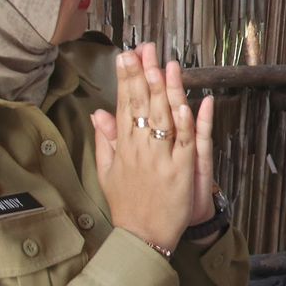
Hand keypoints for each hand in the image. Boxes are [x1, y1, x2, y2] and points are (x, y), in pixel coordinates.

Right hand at [91, 43, 195, 250]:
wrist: (142, 237)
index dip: (125, 79)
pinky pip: (186, 140)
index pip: (123, 105)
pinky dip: (187, 120)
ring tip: (163, 64)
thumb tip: (98, 113)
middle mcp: (140, 149)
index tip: (126, 55)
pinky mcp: (182, 170)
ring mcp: (161, 158)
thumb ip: (105, 141)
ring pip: (163, 117)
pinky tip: (187, 101)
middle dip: (143, 74)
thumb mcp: (107, 172)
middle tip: (144, 48)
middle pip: (142, 105)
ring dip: (164, 90)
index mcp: (122, 147)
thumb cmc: (127, 204)